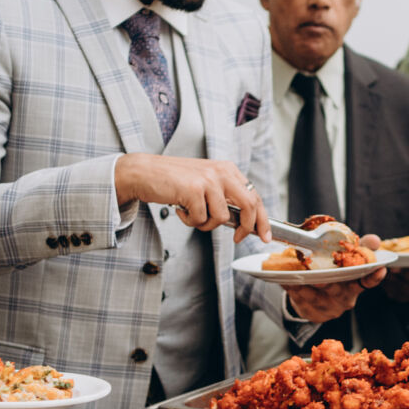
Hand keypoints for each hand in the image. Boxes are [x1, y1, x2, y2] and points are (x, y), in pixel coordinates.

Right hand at [115, 154, 267, 240]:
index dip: (262, 218)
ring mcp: (208, 180)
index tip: (264, 235)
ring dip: (205, 224)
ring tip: (191, 213)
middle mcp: (221, 172)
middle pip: (249, 205)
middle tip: (238, 239)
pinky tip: (180, 208)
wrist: (144, 172)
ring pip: (221, 217)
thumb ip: (224, 197)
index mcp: (227, 169)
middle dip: (247, 227)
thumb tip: (242, 222)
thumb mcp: (205, 183)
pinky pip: (201, 219)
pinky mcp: (194, 190)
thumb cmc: (173, 181)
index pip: (253, 195)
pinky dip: (190, 221)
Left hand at [286, 234, 386, 323]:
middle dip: (328, 282)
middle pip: (337, 289)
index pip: (368, 282)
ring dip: (304, 284)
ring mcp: (328, 308)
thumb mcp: (348, 260)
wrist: (315, 299)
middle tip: (320, 275)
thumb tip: (375, 239)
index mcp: (355, 286)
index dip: (374, 277)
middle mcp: (344, 299)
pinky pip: (300, 300)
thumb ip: (360, 247)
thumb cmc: (335, 275)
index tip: (380, 269)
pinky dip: (292, 289)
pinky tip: (286, 279)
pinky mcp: (312, 313)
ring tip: (295, 273)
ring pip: (315, 296)